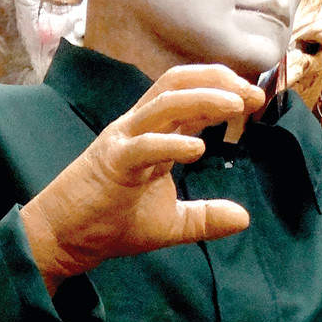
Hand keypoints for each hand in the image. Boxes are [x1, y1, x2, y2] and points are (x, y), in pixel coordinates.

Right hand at [18, 63, 266, 290]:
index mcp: (153, 134)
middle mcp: (139, 128)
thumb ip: (206, 217)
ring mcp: (124, 141)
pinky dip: (171, 143)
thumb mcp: (171, 224)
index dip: (224, 92)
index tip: (256, 100)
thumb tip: (245, 218)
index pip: (190, 99)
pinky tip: (198, 149)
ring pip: (164, 103)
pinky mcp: (111, 163)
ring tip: (236, 106)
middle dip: (217, 82)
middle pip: (177, 84)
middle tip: (252, 94)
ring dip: (203, 99)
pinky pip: (143, 146)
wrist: (65, 239)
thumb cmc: (111, 224)